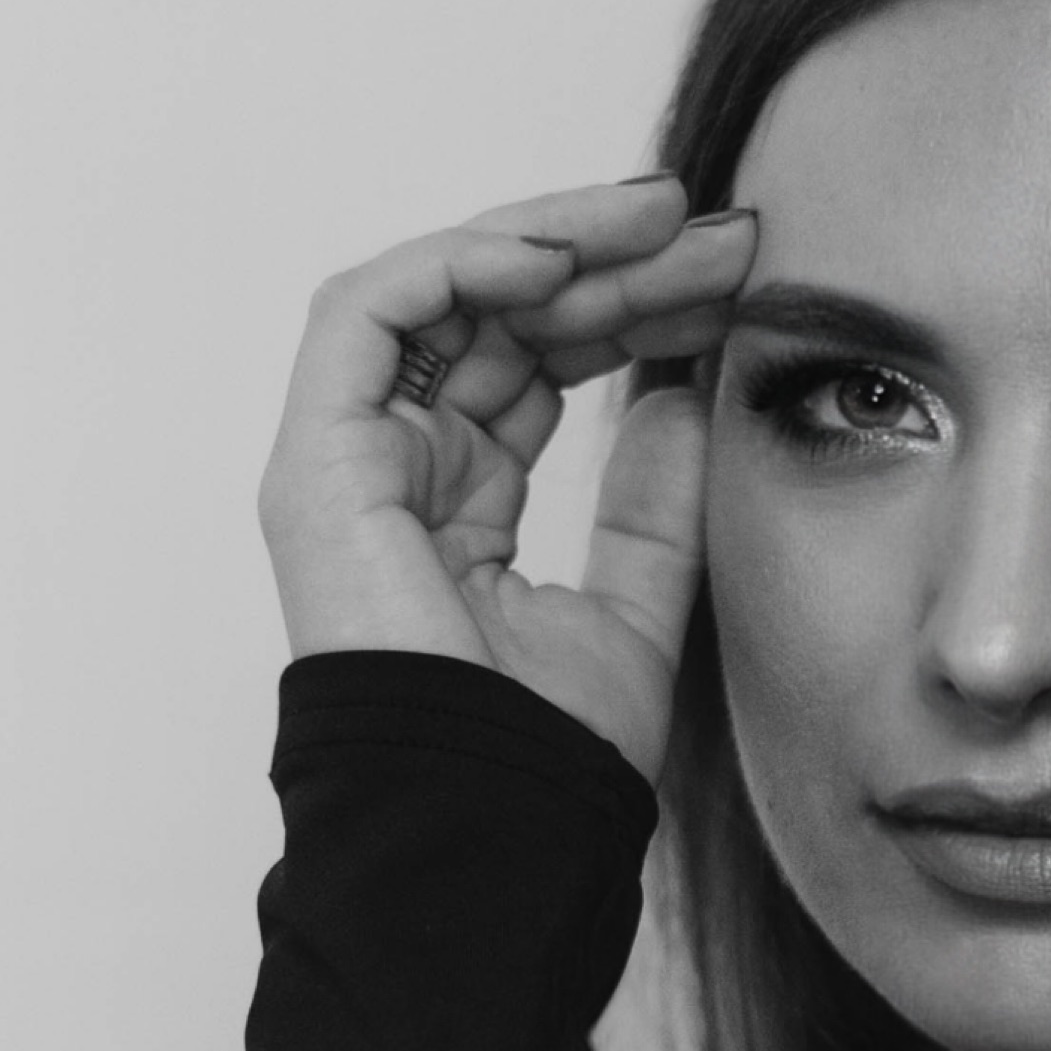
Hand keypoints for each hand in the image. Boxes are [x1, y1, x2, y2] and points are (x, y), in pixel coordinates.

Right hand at [257, 173, 758, 782]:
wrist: (490, 828)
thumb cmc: (548, 758)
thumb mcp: (639, 610)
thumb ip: (654, 508)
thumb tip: (681, 394)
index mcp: (457, 508)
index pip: (539, 363)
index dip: (632, 308)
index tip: (733, 281)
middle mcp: (395, 471)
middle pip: (498, 317)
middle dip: (613, 261)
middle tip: (721, 231)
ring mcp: (347, 463)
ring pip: (440, 294)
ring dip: (555, 243)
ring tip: (660, 221)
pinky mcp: (317, 462)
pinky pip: (368, 313)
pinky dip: (460, 265)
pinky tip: (563, 260)